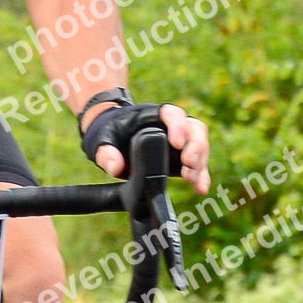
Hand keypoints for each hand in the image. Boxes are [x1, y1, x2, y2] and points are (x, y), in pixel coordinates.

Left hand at [93, 103, 210, 194]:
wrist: (113, 136)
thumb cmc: (109, 133)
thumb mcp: (102, 141)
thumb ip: (106, 153)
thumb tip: (115, 167)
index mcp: (152, 115)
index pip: (172, 114)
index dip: (178, 127)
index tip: (177, 143)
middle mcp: (172, 124)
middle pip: (194, 128)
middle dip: (195, 147)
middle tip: (188, 165)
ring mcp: (180, 139)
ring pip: (200, 144)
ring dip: (200, 162)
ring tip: (192, 180)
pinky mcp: (182, 156)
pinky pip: (197, 163)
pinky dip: (201, 176)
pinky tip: (201, 188)